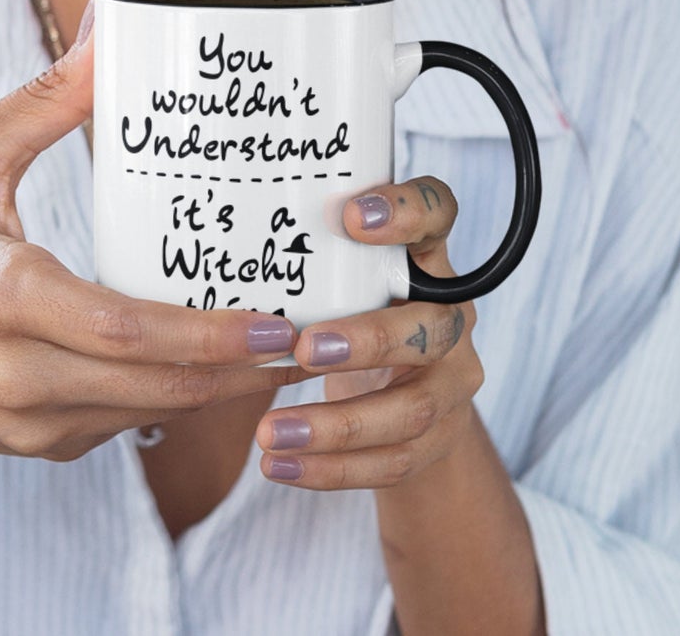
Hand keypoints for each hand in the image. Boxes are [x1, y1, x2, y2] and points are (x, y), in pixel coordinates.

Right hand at [0, 24, 308, 462]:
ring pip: (151, 412)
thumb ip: (47, 101)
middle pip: (154, 384)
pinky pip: (128, 422)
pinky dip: (179, 394)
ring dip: (223, 387)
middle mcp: (19, 374)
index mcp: (5, 298)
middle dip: (242, 368)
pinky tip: (222, 363)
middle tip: (313, 339)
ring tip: (289, 349)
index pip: (123, 331)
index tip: (276, 322)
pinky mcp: (43, 445)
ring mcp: (32, 423)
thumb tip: (111, 34)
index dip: (206, 335)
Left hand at [254, 175, 482, 488]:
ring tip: (270, 433)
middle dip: (368, 341)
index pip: (437, 213)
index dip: (406, 211)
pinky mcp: (440, 437)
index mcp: (428, 257)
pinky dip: (332, 470)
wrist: (407, 392)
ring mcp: (454, 380)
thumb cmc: (354, 310)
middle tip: (303, 348)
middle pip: (432, 327)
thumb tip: (225, 237)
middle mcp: (452, 316)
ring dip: (337, 427)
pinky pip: (392, 461)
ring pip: (411, 409)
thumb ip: (316, 257)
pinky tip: (279, 467)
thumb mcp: (345, 275)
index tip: (350, 217)